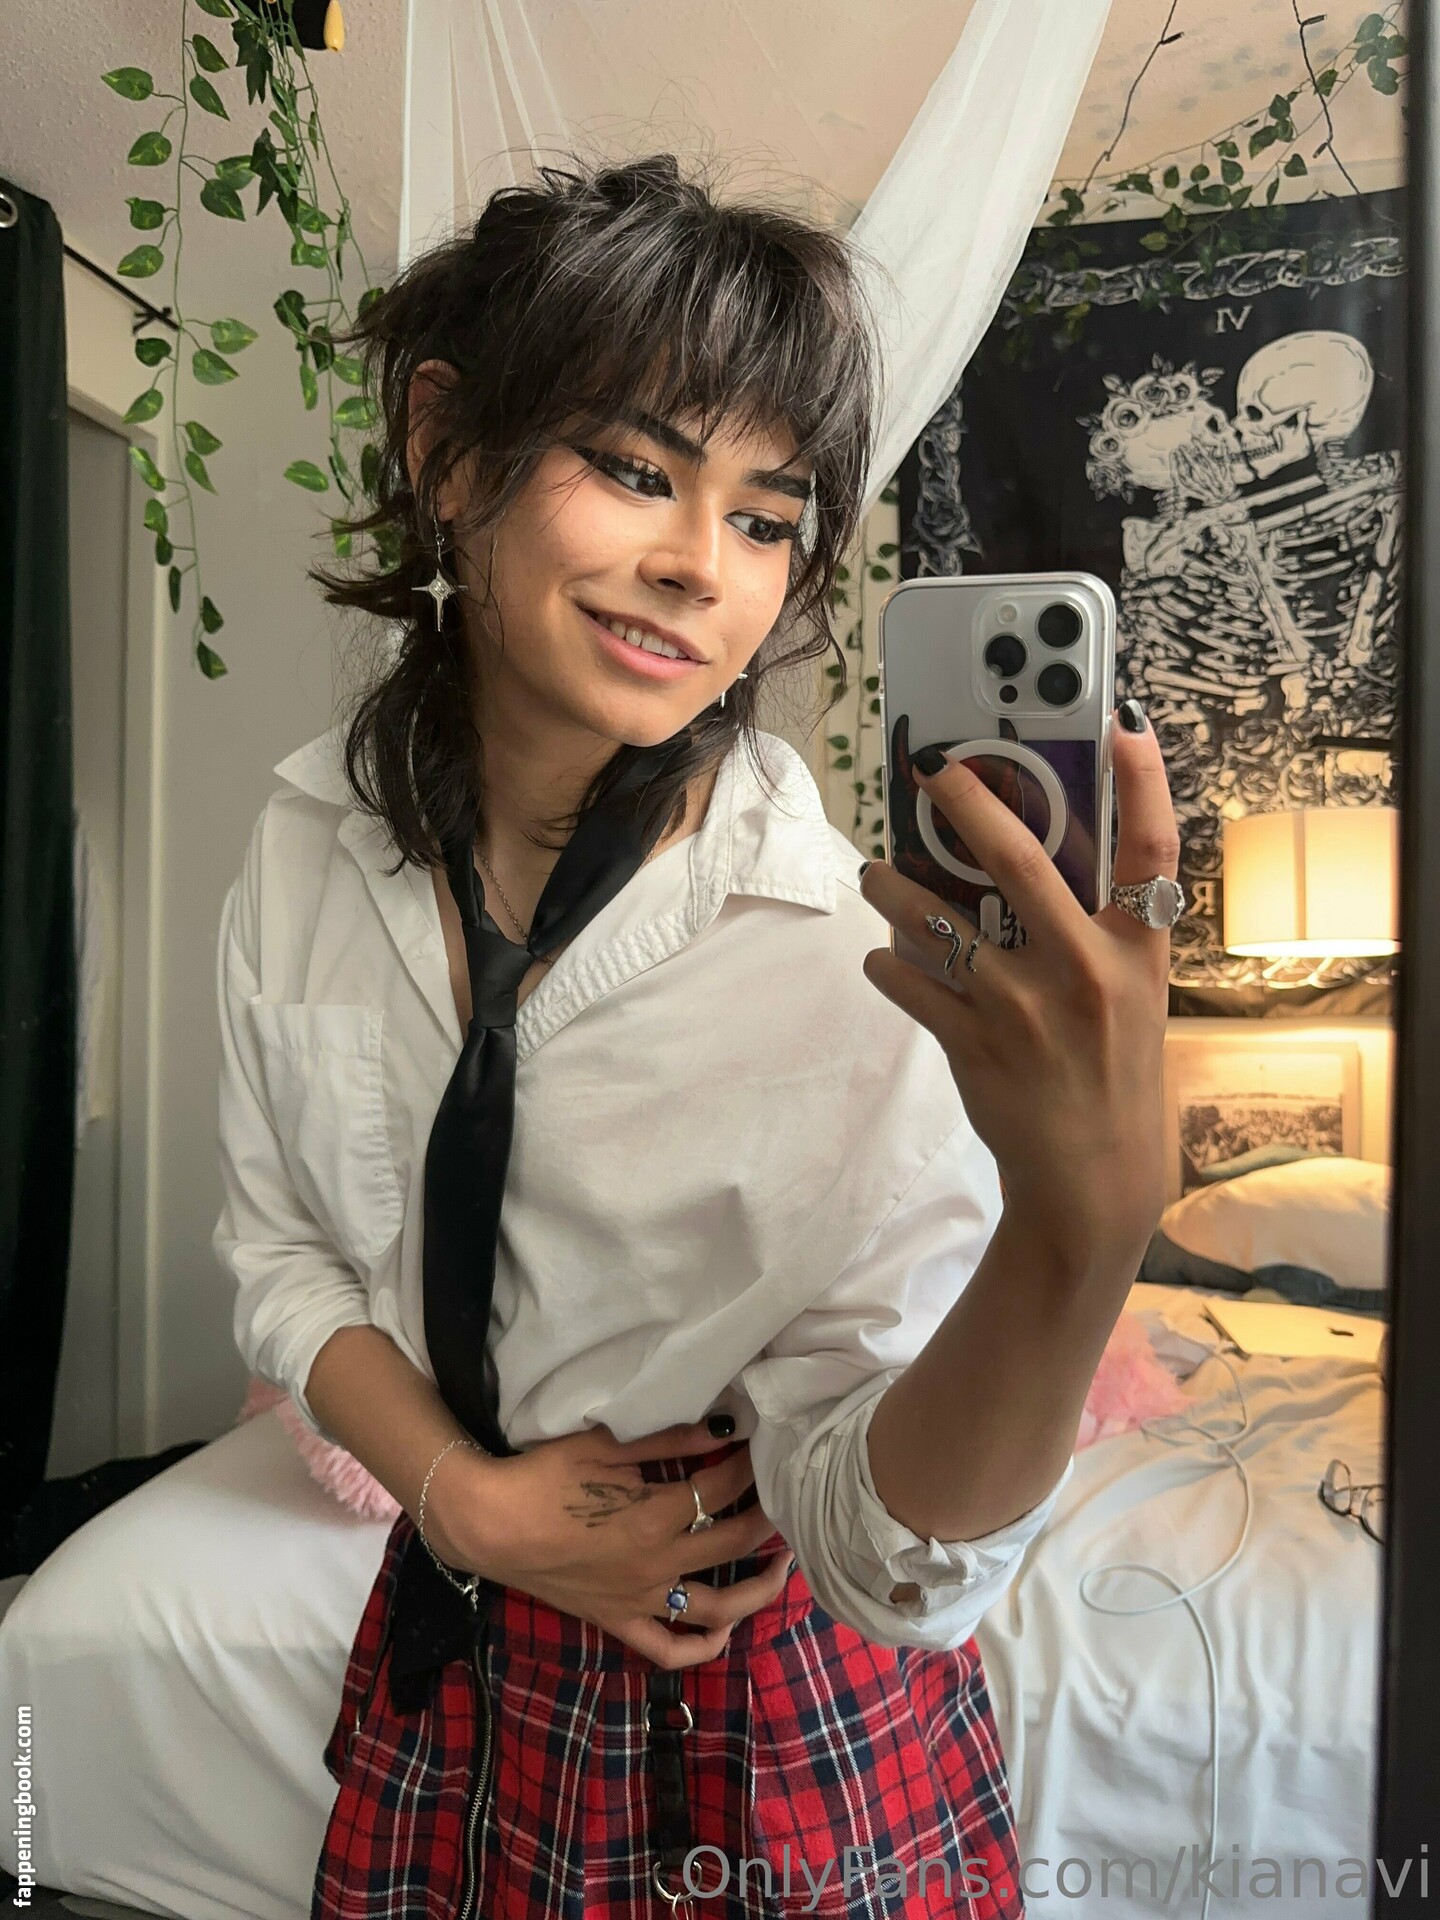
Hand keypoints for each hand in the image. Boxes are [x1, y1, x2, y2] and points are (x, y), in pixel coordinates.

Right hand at [426, 1421, 791, 1669]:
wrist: (489, 1525)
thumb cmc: (542, 1478)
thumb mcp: (604, 1446)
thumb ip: (669, 1440)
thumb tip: (724, 1426)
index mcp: (654, 1518)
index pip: (722, 1490)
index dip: (748, 1465)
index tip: (761, 1446)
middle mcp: (656, 1566)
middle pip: (732, 1542)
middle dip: (767, 1516)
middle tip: (786, 1495)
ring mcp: (640, 1601)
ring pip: (718, 1609)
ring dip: (759, 1589)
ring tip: (782, 1564)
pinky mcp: (619, 1621)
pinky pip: (669, 1649)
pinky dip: (704, 1646)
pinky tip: (726, 1627)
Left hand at [858, 704, 1177, 1271]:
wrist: (1092, 1176)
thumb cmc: (1113, 1072)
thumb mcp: (1134, 995)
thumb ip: (1098, 930)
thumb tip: (1020, 858)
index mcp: (1139, 952)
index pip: (1153, 850)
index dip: (1146, 781)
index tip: (1124, 724)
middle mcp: (1087, 971)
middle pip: (1022, 862)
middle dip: (968, 804)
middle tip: (929, 771)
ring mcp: (1026, 1009)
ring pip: (938, 921)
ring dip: (894, 890)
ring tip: (874, 874)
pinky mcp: (975, 1044)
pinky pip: (910, 981)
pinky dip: (888, 964)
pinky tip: (885, 959)